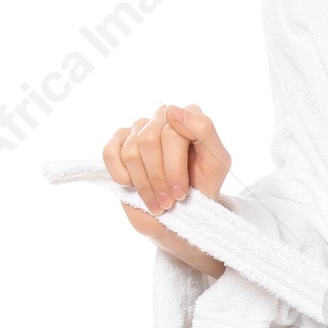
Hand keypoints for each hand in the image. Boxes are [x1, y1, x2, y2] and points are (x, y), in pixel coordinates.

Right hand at [102, 106, 230, 275]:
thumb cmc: (202, 189)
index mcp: (189, 116)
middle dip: (159, 178)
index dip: (174, 168)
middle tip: (168, 201)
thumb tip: (172, 110)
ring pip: (131, 152)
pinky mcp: (118, 143)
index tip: (181, 193)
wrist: (182, 217)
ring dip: (144, 185)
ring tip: (157, 203)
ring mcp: (138, 129)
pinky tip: (131, 186)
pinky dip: (120, 175)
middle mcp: (162, 117)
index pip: (173, 132)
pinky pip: (110, 153)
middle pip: (149, 141)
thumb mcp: (217, 163)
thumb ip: (204, 130)